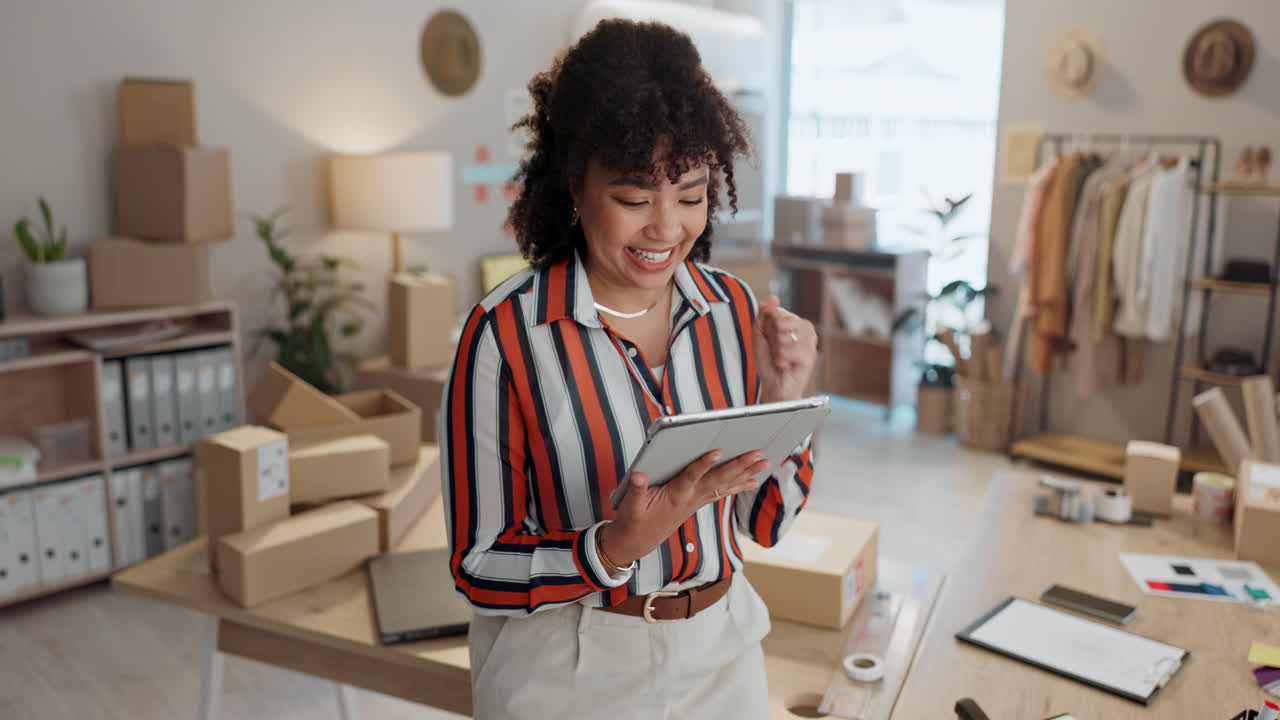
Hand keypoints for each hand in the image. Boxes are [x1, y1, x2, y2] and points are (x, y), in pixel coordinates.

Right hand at [600, 449, 769, 565]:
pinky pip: (722, 492)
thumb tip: (639, 475)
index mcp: (674, 496)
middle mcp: (690, 498)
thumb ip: (636, 490)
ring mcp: (696, 501)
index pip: (691, 476)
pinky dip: (738, 486)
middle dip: (740, 466)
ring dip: (745, 474)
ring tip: (764, 464)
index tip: (718, 450)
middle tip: (759, 455)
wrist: (637, 542)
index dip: (704, 464)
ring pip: (725, 485)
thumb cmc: (634, 521)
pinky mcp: (696, 503)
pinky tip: (752, 481)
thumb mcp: (630, 506)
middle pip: (718, 480)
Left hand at [753, 295, 817, 402]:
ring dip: (777, 350)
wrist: (773, 385)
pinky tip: (786, 365)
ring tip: (781, 358)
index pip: (777, 311)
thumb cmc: (768, 361)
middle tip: (776, 350)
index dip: (767, 326)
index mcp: (793, 321)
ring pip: (785, 335)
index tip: (769, 338)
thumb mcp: (759, 334)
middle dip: (773, 338)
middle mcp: (805, 329)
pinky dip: (782, 360)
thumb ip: (764, 314)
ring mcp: (810, 342)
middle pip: (781, 322)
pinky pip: (790, 350)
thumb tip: (772, 298)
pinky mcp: (810, 356)